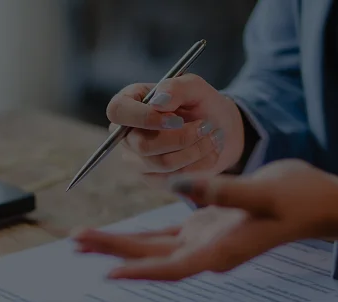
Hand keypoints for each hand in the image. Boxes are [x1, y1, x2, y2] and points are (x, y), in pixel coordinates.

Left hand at [72, 160, 337, 280]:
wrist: (318, 201)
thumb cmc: (298, 198)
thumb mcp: (264, 192)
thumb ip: (222, 191)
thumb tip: (180, 185)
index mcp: (221, 251)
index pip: (172, 266)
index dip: (140, 270)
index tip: (108, 272)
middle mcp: (207, 251)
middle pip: (150, 256)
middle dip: (112, 250)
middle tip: (74, 243)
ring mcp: (204, 240)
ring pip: (152, 246)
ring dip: (118, 243)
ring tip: (82, 240)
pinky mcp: (204, 227)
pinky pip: (164, 234)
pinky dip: (140, 234)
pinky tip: (118, 236)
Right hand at [106, 74, 244, 185]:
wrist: (219, 129)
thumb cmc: (201, 104)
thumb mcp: (194, 87)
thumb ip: (176, 88)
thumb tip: (158, 102)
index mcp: (129, 103)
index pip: (118, 111)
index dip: (145, 117)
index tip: (176, 119)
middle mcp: (126, 134)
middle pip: (143, 145)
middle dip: (181, 137)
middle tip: (206, 126)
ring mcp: (137, 159)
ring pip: (162, 163)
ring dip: (195, 150)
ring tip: (213, 137)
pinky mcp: (152, 178)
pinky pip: (174, 178)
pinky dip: (199, 164)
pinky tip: (209, 152)